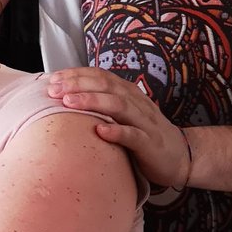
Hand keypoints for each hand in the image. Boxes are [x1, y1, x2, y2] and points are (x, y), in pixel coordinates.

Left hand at [48, 67, 189, 189]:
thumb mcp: (122, 115)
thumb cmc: (143, 135)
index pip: (100, 76)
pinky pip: (134, 136)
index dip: (76, 75)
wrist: (180, 156)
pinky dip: (117, 132)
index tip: (52, 79)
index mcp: (127, 93)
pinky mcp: (150, 144)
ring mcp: (144, 122)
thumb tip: (66, 97)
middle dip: (77, 85)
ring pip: (118, 106)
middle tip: (53, 90)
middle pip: (106, 86)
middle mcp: (136, 103)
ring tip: (69, 103)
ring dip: (92, 102)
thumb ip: (101, 104)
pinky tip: (100, 131)